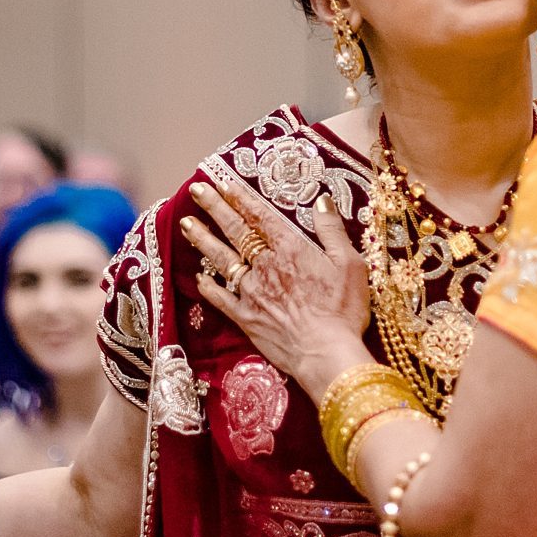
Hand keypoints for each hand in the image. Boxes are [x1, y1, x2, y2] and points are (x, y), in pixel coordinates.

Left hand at [181, 176, 370, 390]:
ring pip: (222, 260)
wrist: (325, 354)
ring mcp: (252, 293)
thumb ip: (331, 230)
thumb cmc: (343, 310)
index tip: (223, 183)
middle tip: (195, 190)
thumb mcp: (350, 264)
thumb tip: (321, 200)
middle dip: (214, 208)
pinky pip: (221, 299)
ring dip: (203, 240)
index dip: (240, 198)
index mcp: (290, 249)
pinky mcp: (246, 318)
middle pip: (235, 231)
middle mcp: (265, 266)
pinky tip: (199, 278)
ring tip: (185, 224)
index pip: (260, 216)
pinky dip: (208, 288)